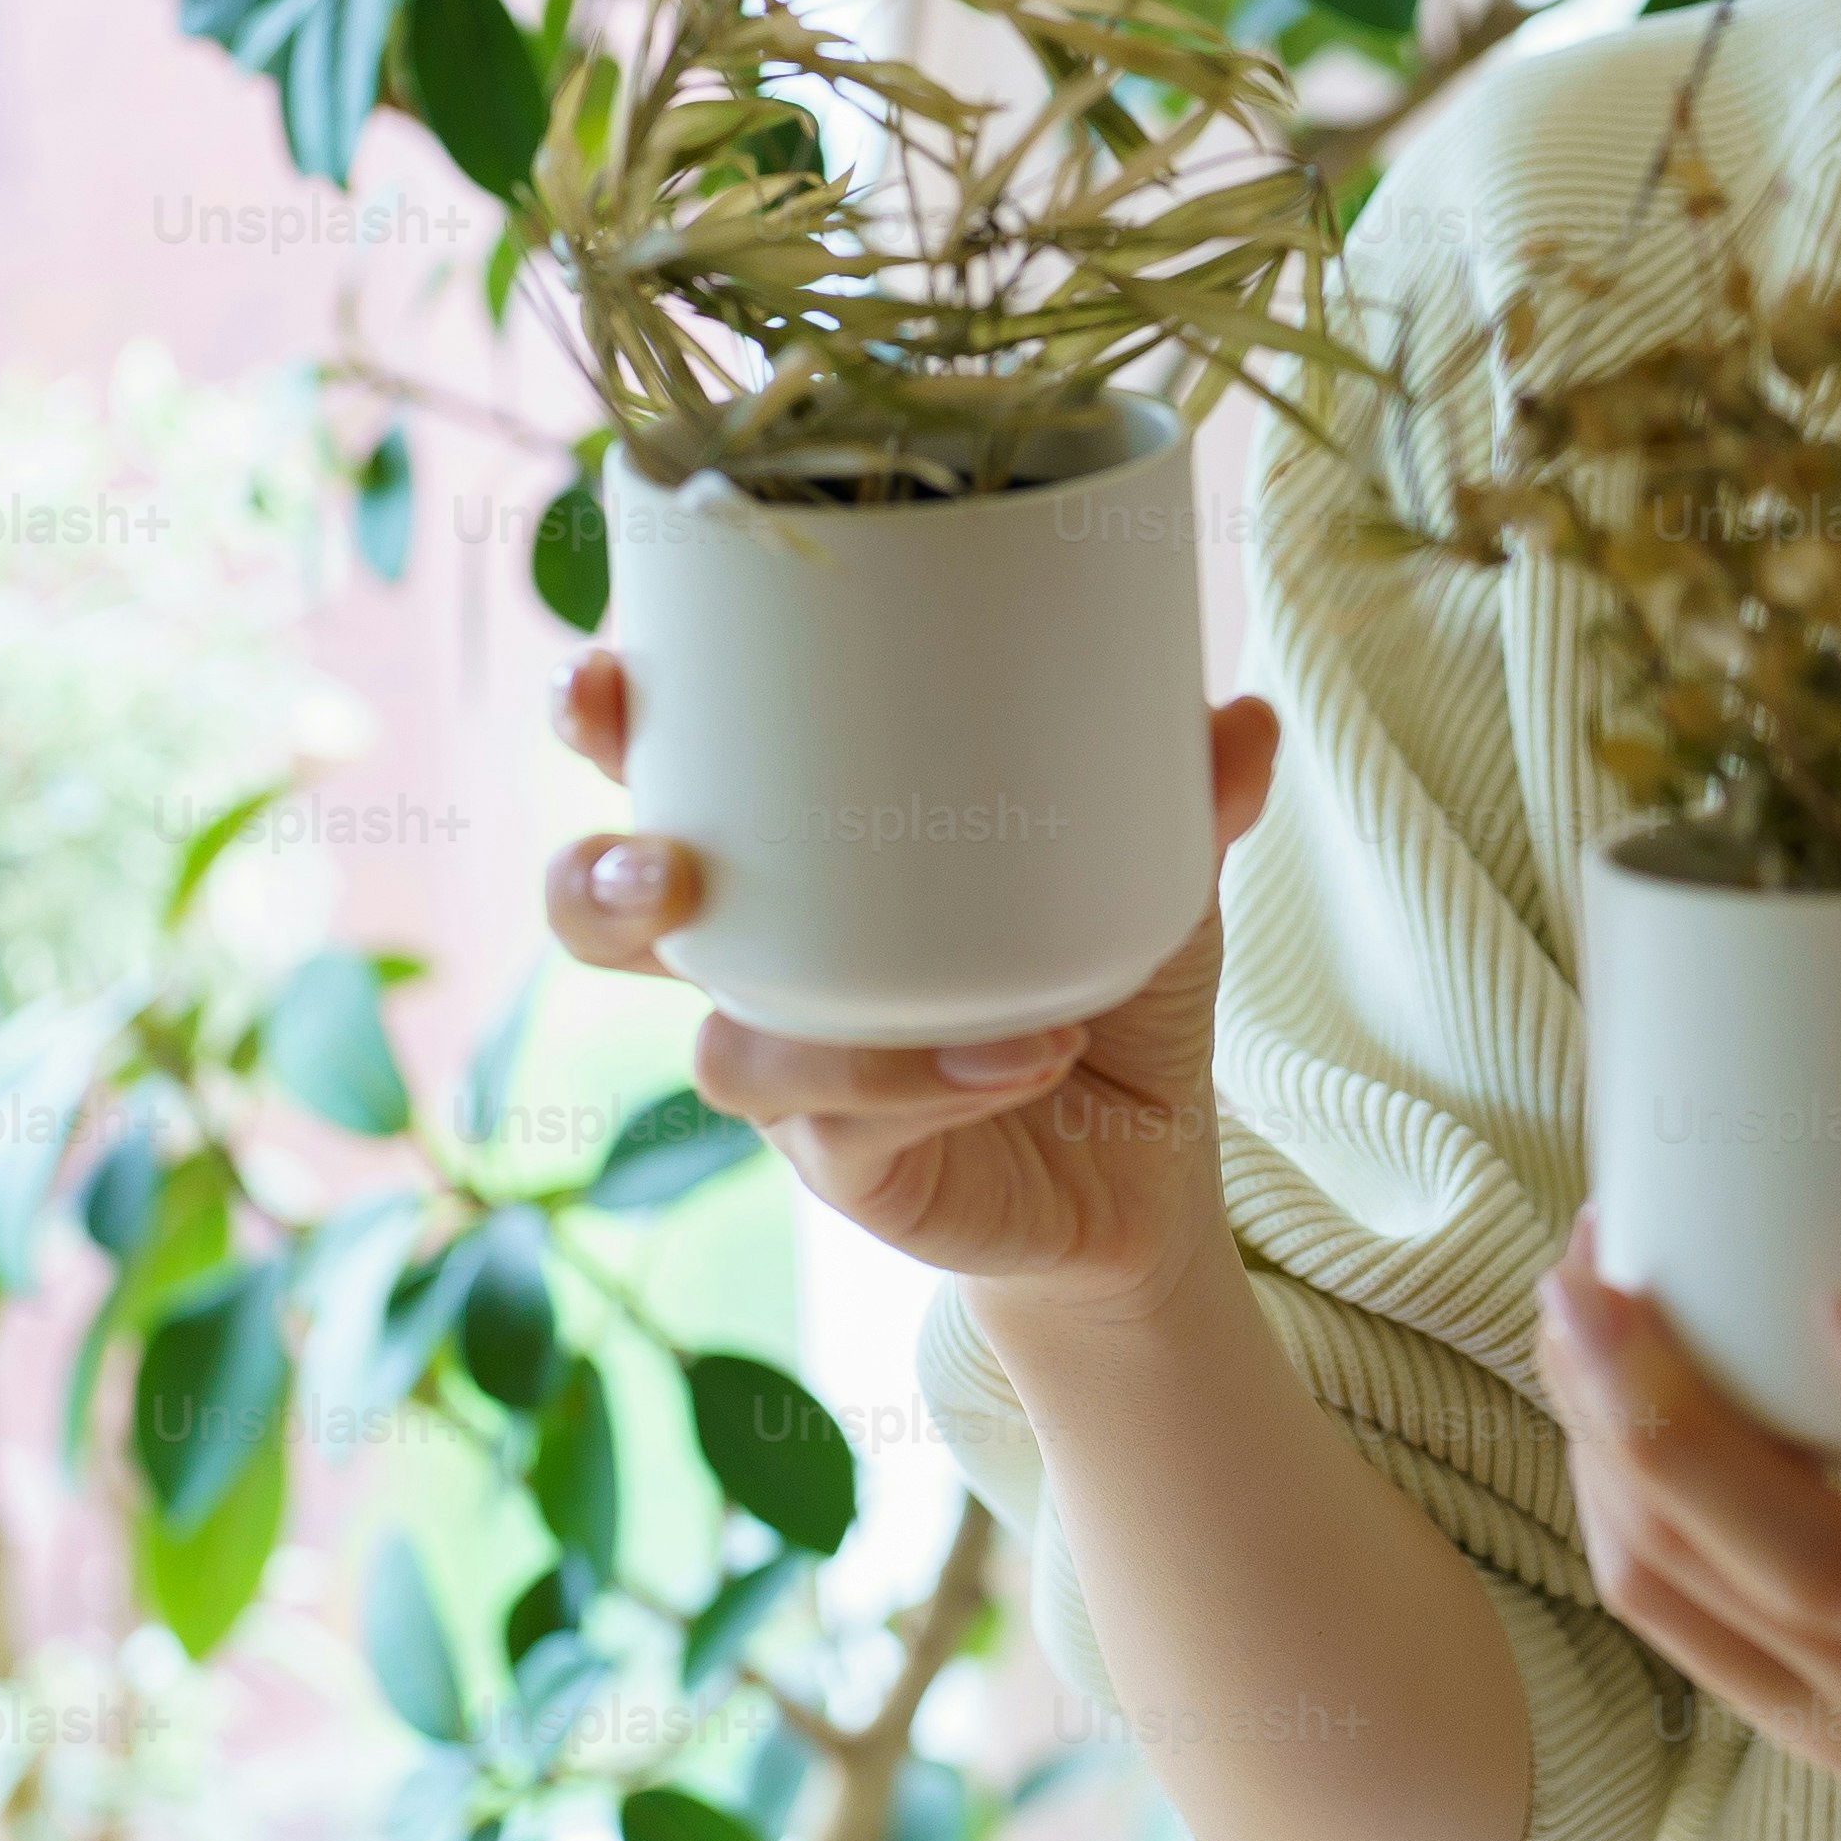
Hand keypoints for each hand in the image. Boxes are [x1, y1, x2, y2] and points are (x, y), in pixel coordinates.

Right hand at [542, 647, 1279, 1312]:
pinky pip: (848, 1126)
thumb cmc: (1100, 986)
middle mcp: (759, 965)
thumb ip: (1179, 800)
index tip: (605, 672)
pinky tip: (1027, 1054)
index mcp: (793, 858)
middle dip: (597, 878)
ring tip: (889, 980)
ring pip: (719, 1048)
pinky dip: (930, 1084)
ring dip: (789, 1021)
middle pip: (599, 916)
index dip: (603, 724)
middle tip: (663, 861)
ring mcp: (791, 1076)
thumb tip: (1242, 719)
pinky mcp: (844, 1169)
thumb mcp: (1147, 877)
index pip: (660, 771)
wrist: (1145, 1165)